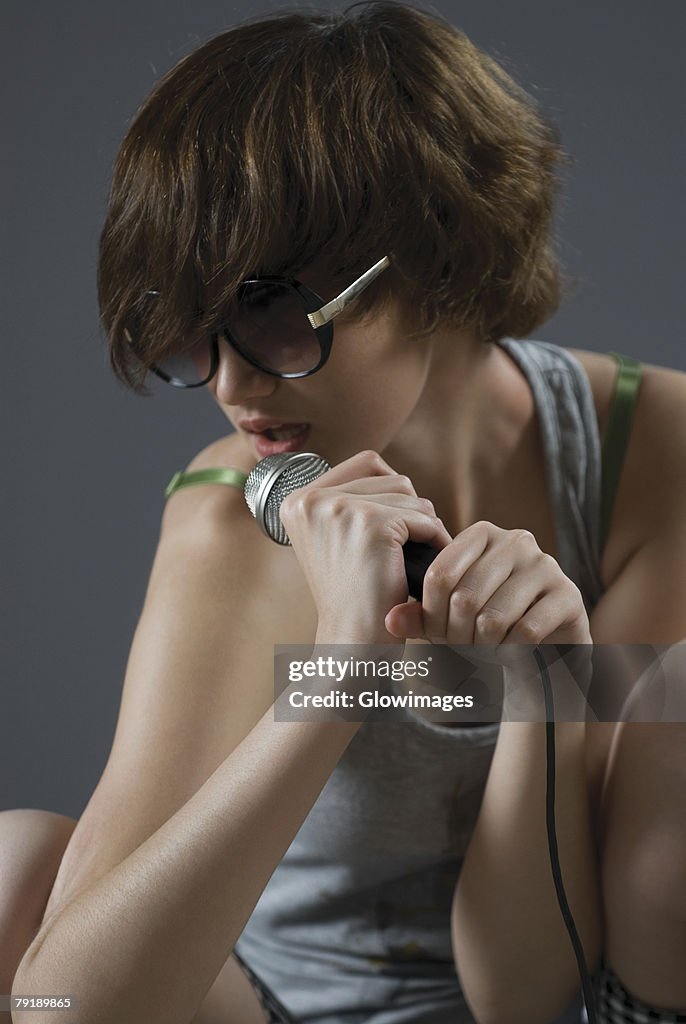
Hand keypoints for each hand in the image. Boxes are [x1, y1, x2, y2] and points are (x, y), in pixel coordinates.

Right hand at [279, 450, 452, 642]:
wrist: (352, 642)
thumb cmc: (351, 596)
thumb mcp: (334, 539)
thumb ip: (350, 501)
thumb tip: (392, 473)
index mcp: (296, 500)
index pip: (365, 463)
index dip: (390, 491)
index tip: (394, 527)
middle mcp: (311, 499)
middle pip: (389, 476)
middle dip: (408, 509)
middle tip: (408, 546)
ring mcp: (339, 509)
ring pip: (408, 494)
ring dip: (422, 524)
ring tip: (413, 556)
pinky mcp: (371, 524)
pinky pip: (422, 517)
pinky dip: (433, 540)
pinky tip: (422, 566)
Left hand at [384, 521, 591, 670]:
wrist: (539, 650)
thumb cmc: (484, 627)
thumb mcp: (445, 619)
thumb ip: (417, 616)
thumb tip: (391, 621)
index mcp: (481, 534)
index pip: (440, 574)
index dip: (431, 614)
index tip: (435, 634)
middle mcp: (516, 540)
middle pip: (465, 597)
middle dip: (456, 635)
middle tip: (459, 649)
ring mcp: (546, 565)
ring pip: (493, 617)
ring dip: (481, 647)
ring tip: (482, 652)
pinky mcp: (569, 595)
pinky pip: (525, 631)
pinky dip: (509, 652)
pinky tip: (508, 654)